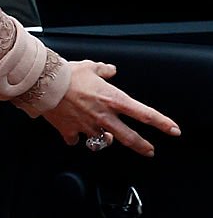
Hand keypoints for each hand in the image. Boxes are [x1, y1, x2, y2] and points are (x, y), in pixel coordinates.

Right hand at [42, 59, 180, 156]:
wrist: (45, 84)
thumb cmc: (68, 74)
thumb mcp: (90, 67)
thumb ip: (103, 70)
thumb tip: (111, 70)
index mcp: (112, 99)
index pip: (144, 113)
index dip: (161, 123)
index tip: (173, 130)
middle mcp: (104, 116)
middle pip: (130, 137)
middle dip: (142, 146)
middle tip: (149, 150)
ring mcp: (88, 127)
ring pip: (103, 141)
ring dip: (104, 138)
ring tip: (103, 135)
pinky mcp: (71, 131)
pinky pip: (76, 139)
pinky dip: (76, 137)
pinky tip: (74, 133)